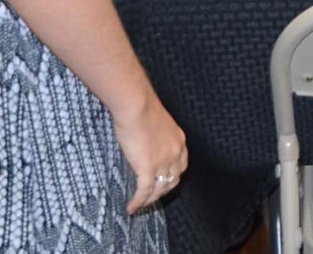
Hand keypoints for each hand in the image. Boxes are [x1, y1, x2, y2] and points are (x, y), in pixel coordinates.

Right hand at [114, 95, 186, 212]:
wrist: (136, 105)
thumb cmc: (140, 108)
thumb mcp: (156, 123)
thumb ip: (155, 136)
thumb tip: (144, 143)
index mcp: (179, 140)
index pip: (181, 166)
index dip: (172, 178)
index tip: (162, 184)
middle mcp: (175, 153)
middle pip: (172, 180)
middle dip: (162, 192)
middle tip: (150, 199)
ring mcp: (164, 162)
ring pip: (159, 189)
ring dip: (149, 200)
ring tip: (139, 206)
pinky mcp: (149, 167)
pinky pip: (144, 191)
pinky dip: (138, 202)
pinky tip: (131, 207)